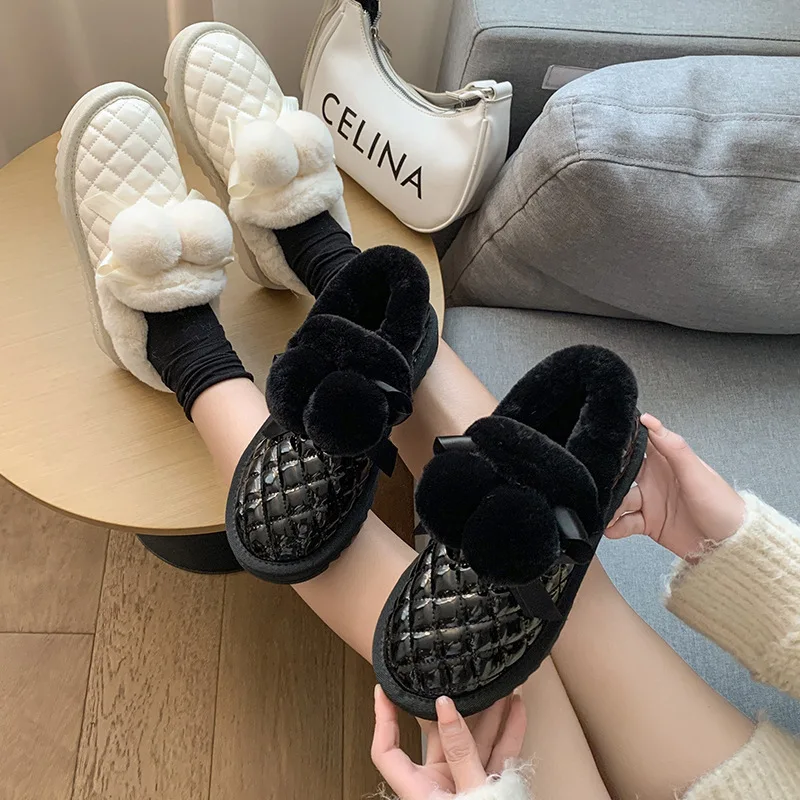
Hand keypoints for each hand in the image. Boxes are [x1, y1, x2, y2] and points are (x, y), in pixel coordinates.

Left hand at [371, 686, 525, 799]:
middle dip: (454, 705)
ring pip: (475, 740)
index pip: (387, 751)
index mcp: (421, 791)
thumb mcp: (472, 791)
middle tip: (456, 678)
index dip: (382, 719)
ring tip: (497, 687)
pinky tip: (517, 709)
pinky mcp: (490, 787)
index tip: (382, 690)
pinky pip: (499, 753)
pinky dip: (510, 731)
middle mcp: (440, 786)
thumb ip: (460, 751)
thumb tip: (443, 707)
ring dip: (490, 713)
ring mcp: (466, 785)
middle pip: (439, 736)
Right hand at [606, 413, 745, 559]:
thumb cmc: (722, 506)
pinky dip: (615, 526)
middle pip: (623, 474)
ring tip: (606, 512)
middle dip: (610, 479)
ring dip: (611, 506)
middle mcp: (654, 480)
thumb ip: (673, 448)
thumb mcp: (697, 474)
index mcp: (666, 462)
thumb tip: (650, 422)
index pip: (640, 444)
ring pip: (620, 500)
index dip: (622, 441)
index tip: (603, 442)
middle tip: (599, 483)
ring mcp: (650, 502)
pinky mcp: (648, 524)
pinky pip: (625, 523)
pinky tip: (612, 528)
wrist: (730, 547)